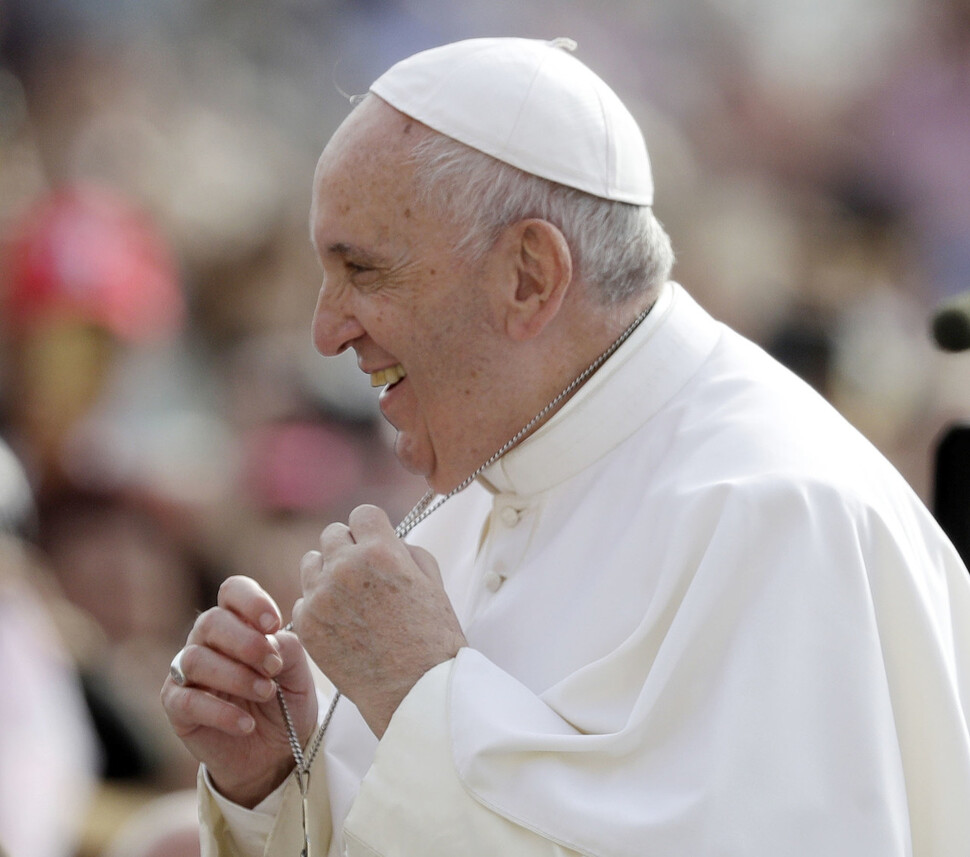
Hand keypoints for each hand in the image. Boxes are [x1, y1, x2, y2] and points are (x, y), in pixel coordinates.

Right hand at [161, 575, 317, 806]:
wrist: (275, 753)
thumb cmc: (286, 703)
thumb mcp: (298, 674)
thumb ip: (288, 649)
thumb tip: (271, 639)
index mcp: (239, 622)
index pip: (233, 591)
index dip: (251, 601)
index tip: (274, 623)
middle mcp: (207, 641)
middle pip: (211, 621)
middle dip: (246, 642)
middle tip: (273, 666)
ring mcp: (187, 673)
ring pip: (195, 659)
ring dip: (235, 677)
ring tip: (266, 694)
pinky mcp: (176, 707)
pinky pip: (186, 700)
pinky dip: (220, 712)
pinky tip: (246, 724)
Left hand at [293, 504, 466, 737]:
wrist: (415, 691)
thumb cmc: (432, 638)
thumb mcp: (432, 581)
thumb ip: (404, 550)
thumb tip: (385, 539)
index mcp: (380, 551)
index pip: (362, 514)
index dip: (371, 529)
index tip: (376, 545)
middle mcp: (345, 567)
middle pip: (332, 534)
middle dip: (347, 548)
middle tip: (363, 574)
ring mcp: (321, 596)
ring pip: (311, 562)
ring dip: (327, 572)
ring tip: (349, 598)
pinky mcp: (307, 625)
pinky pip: (304, 598)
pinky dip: (318, 606)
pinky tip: (341, 623)